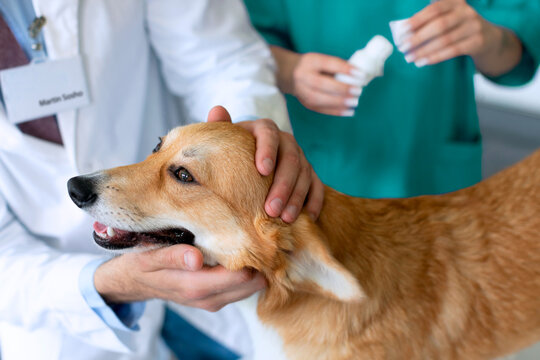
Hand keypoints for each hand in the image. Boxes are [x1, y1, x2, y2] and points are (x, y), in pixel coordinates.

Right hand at [94, 245, 265, 311]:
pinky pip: (241, 287)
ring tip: (248, 240)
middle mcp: (208, 299)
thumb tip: (196, 259)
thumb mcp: (149, 258)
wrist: (132, 283)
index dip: (250, 254)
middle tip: (256, 234)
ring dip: (253, 266)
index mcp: (195, 287)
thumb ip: (172, 258)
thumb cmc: (140, 264)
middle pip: (252, 283)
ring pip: (250, 287)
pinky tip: (238, 252)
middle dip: (256, 260)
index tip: (253, 232)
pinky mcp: (215, 298)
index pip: (240, 276)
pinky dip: (245, 272)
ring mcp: (213, 301)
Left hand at [208, 106, 324, 222]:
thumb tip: (217, 110)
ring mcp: (300, 157)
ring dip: (296, 198)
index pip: (268, 134)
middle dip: (282, 186)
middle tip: (271, 209)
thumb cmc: (233, 152)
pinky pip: (317, 187)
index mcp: (264, 129)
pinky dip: (314, 202)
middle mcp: (286, 141)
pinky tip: (308, 218)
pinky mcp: (310, 174)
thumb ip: (220, 127)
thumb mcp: (225, 140)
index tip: (262, 170)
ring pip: (304, 175)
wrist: (247, 161)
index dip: (267, 150)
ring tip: (286, 219)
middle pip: (290, 159)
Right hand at [271, 47, 360, 116]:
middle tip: (358, 91)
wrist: (291, 74)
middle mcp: (302, 76)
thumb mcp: (322, 60)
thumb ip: (337, 67)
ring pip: (319, 99)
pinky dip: (335, 111)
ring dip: (338, 102)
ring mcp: (301, 91)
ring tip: (354, 102)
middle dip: (341, 88)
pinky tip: (348, 111)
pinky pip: (320, 109)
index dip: (344, 69)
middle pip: (321, 83)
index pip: (327, 64)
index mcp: (310, 61)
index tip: (360, 74)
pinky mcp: (305, 103)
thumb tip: (358, 76)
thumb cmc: (314, 66)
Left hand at [398, 0, 521, 74]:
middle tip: (403, 47)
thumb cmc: (459, 27)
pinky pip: (453, 50)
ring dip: (424, 50)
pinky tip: (423, 62)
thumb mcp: (449, 16)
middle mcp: (466, 12)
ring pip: (445, 40)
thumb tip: (404, 30)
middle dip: (418, 37)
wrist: (489, 38)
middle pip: (439, 24)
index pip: (435, 9)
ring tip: (410, 58)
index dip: (418, 19)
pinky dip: (436, 57)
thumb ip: (431, 19)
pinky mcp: (477, 42)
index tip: (402, 30)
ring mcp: (474, 26)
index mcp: (456, 2)